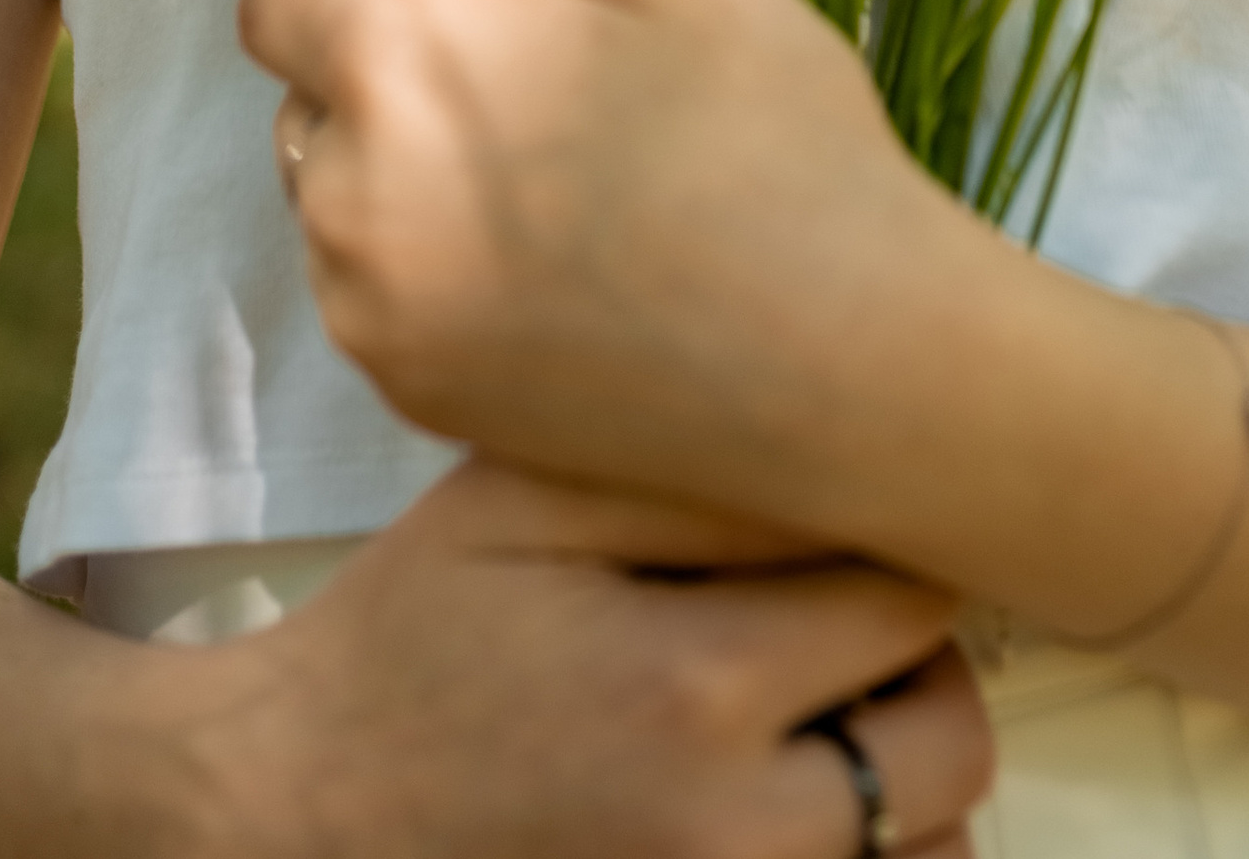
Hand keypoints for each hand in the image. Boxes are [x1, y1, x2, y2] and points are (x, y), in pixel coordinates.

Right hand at [142, 458, 995, 858]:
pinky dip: (866, 855)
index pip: (911, 594)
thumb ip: (684, 468)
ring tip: (816, 711)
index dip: (893, 537)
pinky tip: (787, 791)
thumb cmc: (413, 635)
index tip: (848, 515)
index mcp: (691, 687)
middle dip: (916, 662)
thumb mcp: (520, 504)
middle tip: (838, 618)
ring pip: (937, 852)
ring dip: (906, 773)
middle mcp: (736, 834)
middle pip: (951, 740)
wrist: (297, 813)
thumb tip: (838, 432)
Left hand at [237, 0, 972, 527]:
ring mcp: (376, 317)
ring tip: (562, 183)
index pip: (274, 1)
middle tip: (548, 89)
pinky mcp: (416, 401)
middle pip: (302, 104)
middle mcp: (347, 197)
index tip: (481, 3)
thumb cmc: (761, 116)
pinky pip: (376, 304)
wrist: (847, 350)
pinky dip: (432, 277)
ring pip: (335, 207)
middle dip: (384, 82)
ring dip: (400, 182)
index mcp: (391, 62)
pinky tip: (557, 270)